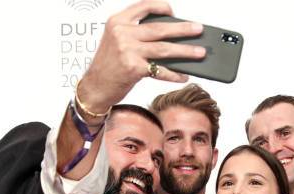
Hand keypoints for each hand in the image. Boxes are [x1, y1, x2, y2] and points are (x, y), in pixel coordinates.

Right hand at [78, 0, 205, 113]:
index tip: (173, 11)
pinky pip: (160, 70)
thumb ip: (137, 34)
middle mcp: (122, 34)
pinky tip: (184, 75)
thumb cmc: (108, 65)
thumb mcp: (116, 41)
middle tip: (198, 29)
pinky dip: (174, 74)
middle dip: (182, 29)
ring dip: (185, 51)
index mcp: (118, 22)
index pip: (143, 6)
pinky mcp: (134, 69)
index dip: (161, 6)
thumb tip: (169, 35)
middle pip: (159, 29)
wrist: (94, 86)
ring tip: (199, 52)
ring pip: (163, 49)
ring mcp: (128, 51)